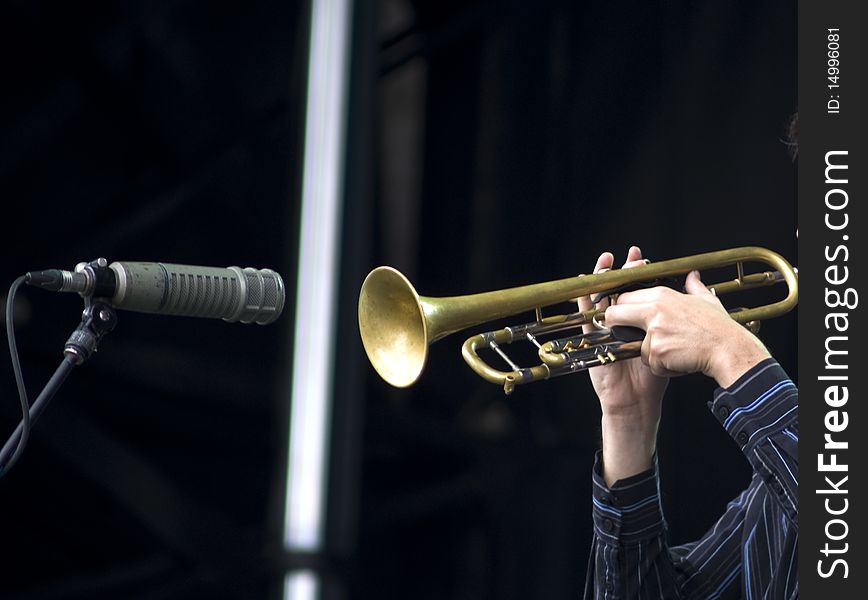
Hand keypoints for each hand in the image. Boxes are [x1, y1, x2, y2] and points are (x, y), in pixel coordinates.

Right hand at [577, 246, 666, 483]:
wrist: (638, 401)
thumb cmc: (654, 376)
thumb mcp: (669, 346)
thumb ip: (677, 322)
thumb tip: (689, 298)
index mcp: (639, 322)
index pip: (636, 290)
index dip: (638, 274)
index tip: (645, 261)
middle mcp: (621, 323)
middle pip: (619, 289)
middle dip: (624, 272)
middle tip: (634, 259)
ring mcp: (605, 329)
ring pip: (601, 297)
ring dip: (603, 278)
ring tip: (609, 260)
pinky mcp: (592, 337)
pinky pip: (585, 314)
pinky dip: (584, 298)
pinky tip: (586, 283)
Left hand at [603, 270, 770, 387]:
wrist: (729, 349)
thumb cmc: (720, 327)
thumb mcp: (706, 301)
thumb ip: (694, 286)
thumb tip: (692, 276)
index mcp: (662, 295)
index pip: (625, 297)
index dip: (622, 308)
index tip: (625, 317)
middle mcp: (654, 310)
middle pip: (615, 315)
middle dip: (615, 326)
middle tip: (626, 336)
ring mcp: (654, 332)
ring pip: (635, 346)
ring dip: (650, 353)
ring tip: (674, 351)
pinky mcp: (656, 352)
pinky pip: (650, 364)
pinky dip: (663, 367)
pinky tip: (680, 360)